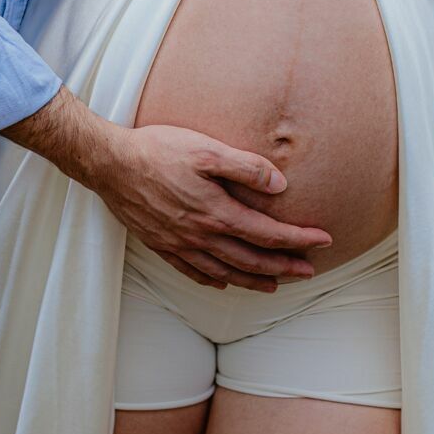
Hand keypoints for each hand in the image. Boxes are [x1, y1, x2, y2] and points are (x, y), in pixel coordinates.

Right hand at [4, 87, 331, 291]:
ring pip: (226, 273)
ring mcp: (180, 245)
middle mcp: (201, 237)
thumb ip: (245, 167)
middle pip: (252, 260)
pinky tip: (225, 282)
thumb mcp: (206, 149)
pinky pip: (195, 273)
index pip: (268, 234)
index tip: (323, 241)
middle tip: (310, 271)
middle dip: (285, 266)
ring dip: (255, 280)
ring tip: (275, 284)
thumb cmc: (158, 150)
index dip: (298, 240)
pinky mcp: (162, 245)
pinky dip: (217, 281)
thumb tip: (281, 185)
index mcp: (217, 213)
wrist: (110, 163)